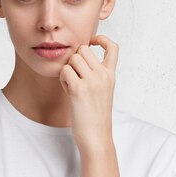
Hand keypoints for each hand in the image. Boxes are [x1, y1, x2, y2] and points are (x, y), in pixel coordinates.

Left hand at [59, 34, 118, 153]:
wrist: (96, 137)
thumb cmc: (95, 117)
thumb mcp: (103, 91)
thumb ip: (96, 75)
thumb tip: (80, 57)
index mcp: (111, 75)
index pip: (113, 47)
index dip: (101, 39)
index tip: (92, 42)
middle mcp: (103, 76)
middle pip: (83, 49)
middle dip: (74, 60)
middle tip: (75, 76)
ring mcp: (92, 81)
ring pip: (72, 58)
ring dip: (67, 70)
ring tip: (71, 85)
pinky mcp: (79, 89)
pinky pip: (64, 71)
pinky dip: (62, 80)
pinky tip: (68, 92)